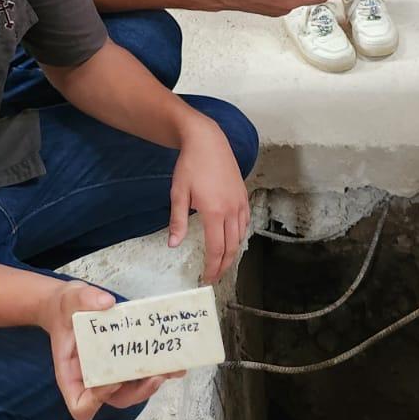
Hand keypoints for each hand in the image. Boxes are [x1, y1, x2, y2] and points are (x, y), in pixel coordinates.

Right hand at [38, 280, 178, 419]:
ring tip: (171, 368)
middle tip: (155, 376)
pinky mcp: (126, 363)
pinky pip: (142, 374)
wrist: (73, 306)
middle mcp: (93, 379)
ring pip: (134, 390)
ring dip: (153, 383)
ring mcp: (111, 373)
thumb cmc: (66, 309)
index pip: (81, 404)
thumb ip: (84, 298)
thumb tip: (106, 302)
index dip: (98, 400)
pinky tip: (175, 360)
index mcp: (72, 373)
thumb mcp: (70, 298)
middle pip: (116, 399)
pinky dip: (159, 369)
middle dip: (138, 391)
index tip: (111, 380)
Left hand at [169, 115, 251, 283]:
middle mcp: (231, 209)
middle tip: (215, 276)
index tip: (207, 278)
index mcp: (214, 211)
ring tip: (223, 262)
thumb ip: (177, 221)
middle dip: (224, 265)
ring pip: (241, 236)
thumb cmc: (190, 165)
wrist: (207, 141)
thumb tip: (173, 244)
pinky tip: (233, 238)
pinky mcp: (243, 195)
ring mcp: (240, 202)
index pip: (216, 248)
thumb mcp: (178, 193)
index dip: (213, 267)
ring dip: (233, 252)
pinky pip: (245, 221)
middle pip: (232, 247)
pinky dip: (240, 235)